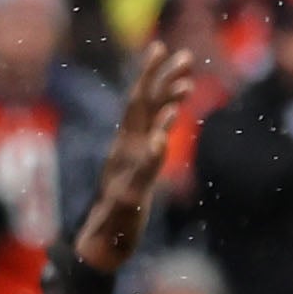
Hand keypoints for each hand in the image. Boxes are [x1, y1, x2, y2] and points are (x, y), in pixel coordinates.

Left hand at [72, 45, 199, 274]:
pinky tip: (176, 105)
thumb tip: (158, 139)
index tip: (158, 49)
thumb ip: (144, 171)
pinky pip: (157, 135)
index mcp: (124, 148)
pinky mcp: (144, 167)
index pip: (138, 105)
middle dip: (166, 79)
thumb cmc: (113, 227)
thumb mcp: (128, 200)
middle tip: (187, 55)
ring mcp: (136, 155)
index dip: (148, 76)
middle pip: (148, 104)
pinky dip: (168, 119)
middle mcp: (129, 146)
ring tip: (188, 76)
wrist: (103, 244)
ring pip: (155, 118)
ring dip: (170, 95)